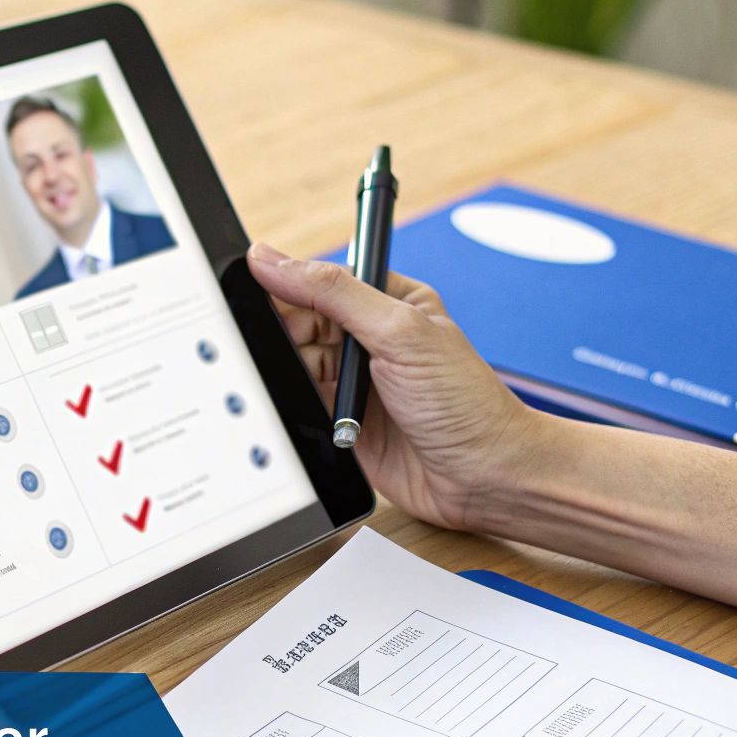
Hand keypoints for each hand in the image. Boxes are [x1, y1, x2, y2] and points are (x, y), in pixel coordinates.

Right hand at [247, 242, 537, 532]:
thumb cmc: (465, 403)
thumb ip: (333, 292)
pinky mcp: (343, 424)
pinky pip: (300, 406)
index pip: (322, 280)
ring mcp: (355, 384)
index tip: (252, 288)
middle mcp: (370, 340)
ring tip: (323, 389)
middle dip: (287, 335)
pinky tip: (314, 412)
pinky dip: (296, 407)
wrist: (485, 477)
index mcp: (389, 302)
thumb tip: (273, 259)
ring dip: (293, 374)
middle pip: (300, 322)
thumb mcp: (399, 331)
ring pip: (295, 365)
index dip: (287, 284)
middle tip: (292, 351)